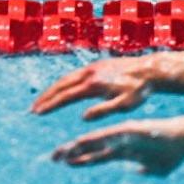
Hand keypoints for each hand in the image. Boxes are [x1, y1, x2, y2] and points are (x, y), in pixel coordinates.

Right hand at [31, 57, 153, 119]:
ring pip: (66, 78)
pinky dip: (63, 83)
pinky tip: (63, 90)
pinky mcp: (97, 66)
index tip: (37, 112)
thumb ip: (104, 111)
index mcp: (94, 85)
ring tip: (43, 100)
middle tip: (33, 109)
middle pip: (61, 85)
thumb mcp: (125, 105)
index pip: (66, 96)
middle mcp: (89, 73)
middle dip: (46, 97)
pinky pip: (74, 75)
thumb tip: (83, 117)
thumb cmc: (139, 91)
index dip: (50, 104)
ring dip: (53, 89)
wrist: (150, 70)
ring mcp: (92, 68)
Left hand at [52, 119, 183, 174]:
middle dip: (72, 154)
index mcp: (123, 152)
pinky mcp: (126, 131)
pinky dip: (91, 141)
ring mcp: (121, 136)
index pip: (96, 156)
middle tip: (53, 158)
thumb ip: (146, 168)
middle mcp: (118, 142)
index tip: (65, 163)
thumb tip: (139, 171)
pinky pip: (105, 137)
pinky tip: (79, 143)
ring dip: (76, 148)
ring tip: (61, 153)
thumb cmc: (172, 153)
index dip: (80, 160)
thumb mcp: (157, 167)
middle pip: (90, 149)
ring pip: (93, 142)